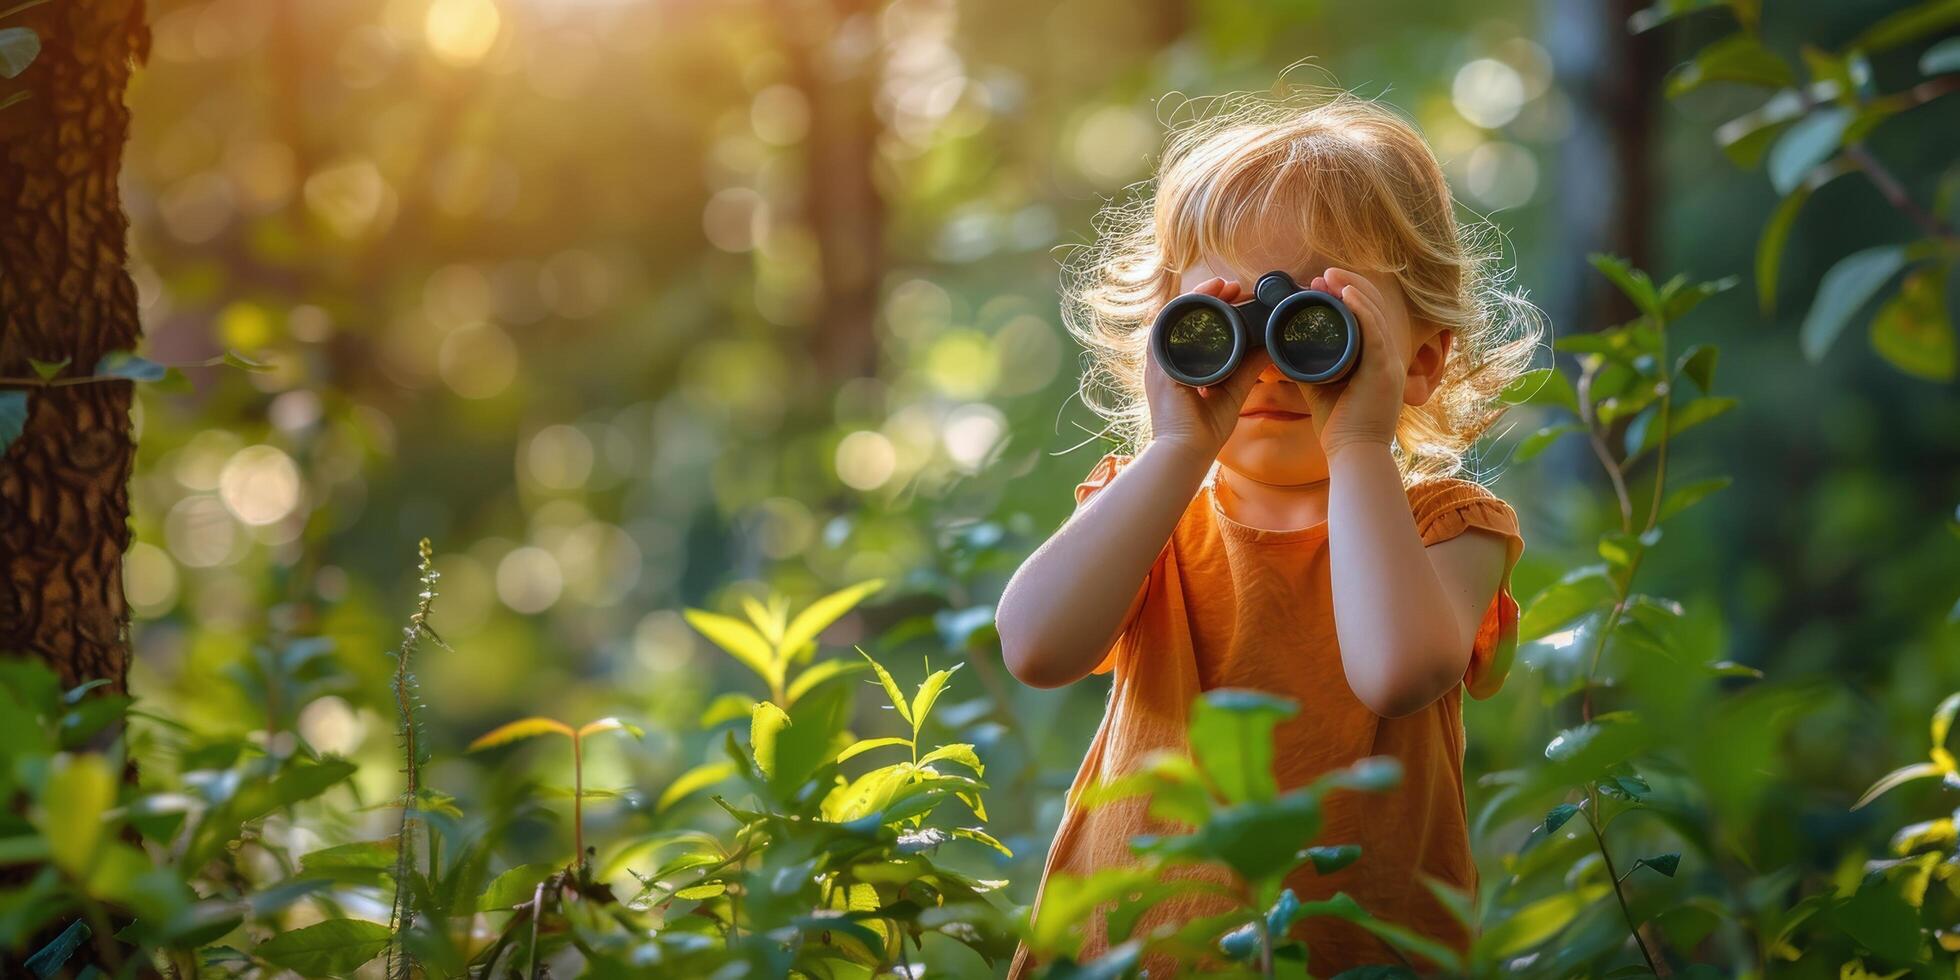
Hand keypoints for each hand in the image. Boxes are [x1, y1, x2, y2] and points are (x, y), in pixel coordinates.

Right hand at [1144, 276, 1270, 460]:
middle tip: (1229, 284)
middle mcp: (1166, 359)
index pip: (1193, 325)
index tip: (1235, 294)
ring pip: (1173, 316)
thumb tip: (1269, 347)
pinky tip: (1202, 300)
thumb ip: (1248, 368)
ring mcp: (1158, 362)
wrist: (1187, 453)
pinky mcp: (1158, 368)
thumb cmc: (1204, 430)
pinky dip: (1183, 312)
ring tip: (1220, 286)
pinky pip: (1166, 330)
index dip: (1212, 306)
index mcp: (1179, 365)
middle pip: (1182, 315)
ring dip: (1196, 298)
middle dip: (1205, 296)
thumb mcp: (1233, 390)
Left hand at [1301, 267, 1411, 458]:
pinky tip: (1347, 294)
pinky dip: (1362, 309)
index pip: (1368, 315)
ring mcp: (1389, 362)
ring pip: (1375, 313)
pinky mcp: (1384, 371)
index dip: (1347, 295)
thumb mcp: (1323, 387)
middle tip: (1322, 274)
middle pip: (1374, 307)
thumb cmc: (1339, 426)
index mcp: (1377, 358)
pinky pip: (1376, 332)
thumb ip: (1311, 367)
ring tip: (1329, 276)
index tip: (1320, 284)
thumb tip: (1285, 349)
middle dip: (1348, 285)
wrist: (1353, 454)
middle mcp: (1388, 356)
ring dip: (1352, 290)